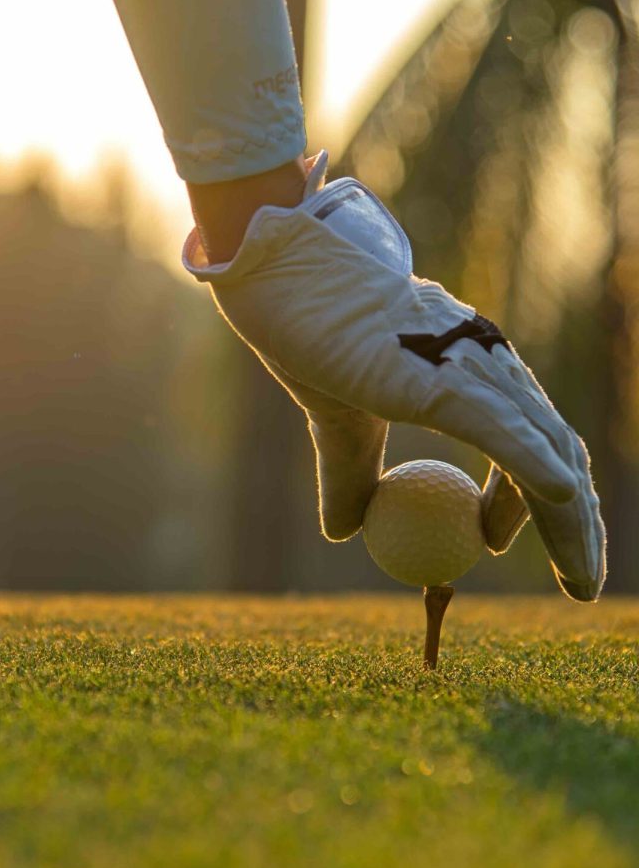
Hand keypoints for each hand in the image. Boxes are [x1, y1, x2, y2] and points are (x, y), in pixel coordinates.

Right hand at [183, 153, 604, 600]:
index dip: (526, 504)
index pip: (527, 444)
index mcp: (469, 372)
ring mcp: (476, 370)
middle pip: (558, 455)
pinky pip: (508, 438)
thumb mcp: (338, 423)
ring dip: (572, 525)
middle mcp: (489, 367)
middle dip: (577, 526)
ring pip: (548, 457)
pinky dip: (538, 477)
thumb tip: (344, 533)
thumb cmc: (312, 336)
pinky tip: (562, 506)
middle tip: (580, 585)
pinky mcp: (449, 380)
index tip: (491, 543)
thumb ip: (348, 476)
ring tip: (580, 585)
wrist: (286, 281)